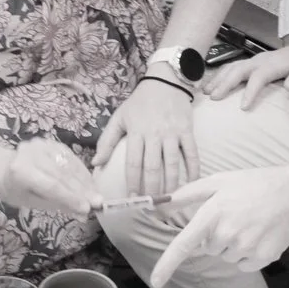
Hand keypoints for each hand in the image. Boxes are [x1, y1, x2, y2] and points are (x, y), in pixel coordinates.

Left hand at [0, 137, 99, 216]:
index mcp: (21, 171)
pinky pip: (69, 156)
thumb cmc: (15, 190)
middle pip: (62, 174)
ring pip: (68, 164)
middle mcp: (30, 154)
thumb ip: (57, 204)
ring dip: (85, 181)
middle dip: (81, 190)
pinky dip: (81, 170)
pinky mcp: (49, 141)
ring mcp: (40, 145)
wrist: (2, 168)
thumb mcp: (33, 202)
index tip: (87, 208)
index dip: (71, 197)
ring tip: (96, 195)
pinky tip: (89, 182)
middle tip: (97, 203)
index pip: (51, 186)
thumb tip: (83, 212)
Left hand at [92, 77, 197, 195]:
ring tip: (168, 201)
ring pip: (172, 164)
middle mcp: (154, 134)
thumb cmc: (140, 102)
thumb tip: (95, 163)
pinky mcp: (187, 131)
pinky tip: (191, 184)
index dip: (132, 183)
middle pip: (152, 168)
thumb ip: (107, 141)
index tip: (132, 199)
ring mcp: (172, 133)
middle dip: (151, 190)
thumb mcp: (119, 117)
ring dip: (171, 184)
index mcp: (136, 132)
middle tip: (151, 206)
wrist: (166, 80)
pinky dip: (193, 169)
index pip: (133, 163)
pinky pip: (192, 153)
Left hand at [149, 161, 288, 287]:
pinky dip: (247, 254)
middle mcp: (227, 234)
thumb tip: (160, 203)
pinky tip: (259, 235)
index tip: (156, 280)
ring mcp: (245, 248)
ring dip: (232, 244)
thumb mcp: (219, 181)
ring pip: (225, 256)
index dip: (167, 265)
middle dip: (215, 236)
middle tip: (234, 216)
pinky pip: (242, 264)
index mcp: (213, 213)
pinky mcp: (261, 258)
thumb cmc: (254, 185)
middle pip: (207, 248)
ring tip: (250, 223)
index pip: (184, 245)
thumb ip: (187, 194)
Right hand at [205, 33, 288, 107]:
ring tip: (205, 93)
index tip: (243, 108)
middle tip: (213, 98)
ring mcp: (254, 61)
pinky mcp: (250, 64)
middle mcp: (260, 60)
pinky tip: (211, 86)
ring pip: (231, 68)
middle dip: (225, 83)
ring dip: (218, 79)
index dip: (250, 91)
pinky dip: (219, 76)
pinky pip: (231, 68)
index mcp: (275, 63)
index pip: (259, 76)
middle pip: (238, 70)